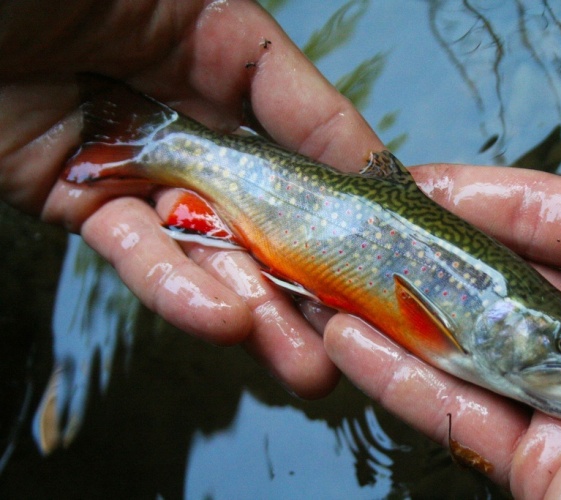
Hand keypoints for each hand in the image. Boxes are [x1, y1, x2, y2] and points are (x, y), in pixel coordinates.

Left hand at [0, 0, 382, 397]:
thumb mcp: (191, 6)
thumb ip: (276, 77)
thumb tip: (363, 151)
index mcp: (221, 58)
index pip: (306, 130)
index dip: (350, 186)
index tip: (392, 240)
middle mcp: (188, 120)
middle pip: (264, 210)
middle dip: (311, 279)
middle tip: (354, 335)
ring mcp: (137, 168)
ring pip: (209, 251)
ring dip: (259, 310)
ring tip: (307, 365)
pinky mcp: (80, 203)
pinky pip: (135, 253)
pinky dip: (176, 288)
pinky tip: (224, 322)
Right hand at [324, 73, 560, 495]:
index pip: (554, 221)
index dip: (486, 199)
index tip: (426, 182)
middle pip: (500, 286)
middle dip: (432, 257)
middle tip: (373, 231)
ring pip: (467, 348)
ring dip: (400, 316)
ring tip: (343, 284)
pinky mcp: (538, 462)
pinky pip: (456, 412)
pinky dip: (398, 379)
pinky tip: (349, 342)